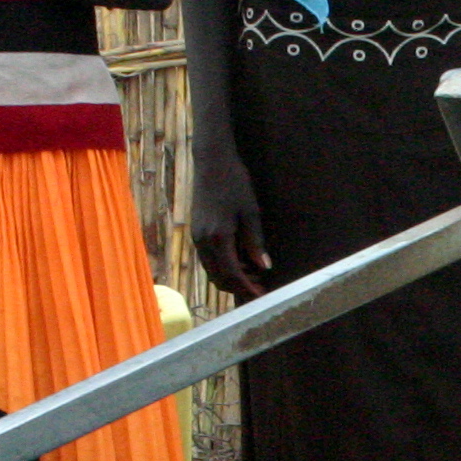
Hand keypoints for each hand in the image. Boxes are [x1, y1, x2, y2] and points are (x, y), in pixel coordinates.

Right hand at [191, 145, 272, 301]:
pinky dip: (223, 266)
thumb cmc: (234, 183)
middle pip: (219, 278)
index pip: (232, 274)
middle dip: (238, 287)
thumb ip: (255, 242)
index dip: (246, 288)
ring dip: (231, 278)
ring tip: (253, 274)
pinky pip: (208, 259)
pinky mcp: (196, 233)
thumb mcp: (251, 213)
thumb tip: (264, 267)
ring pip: (211, 271)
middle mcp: (202, 241)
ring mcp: (196, 237)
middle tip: (259, 288)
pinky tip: (240, 260)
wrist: (211, 162)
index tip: (261, 297)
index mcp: (217, 237)